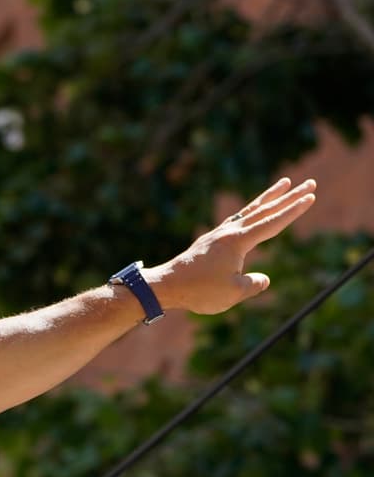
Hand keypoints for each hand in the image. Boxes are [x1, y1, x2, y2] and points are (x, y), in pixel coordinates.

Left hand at [143, 177, 316, 314]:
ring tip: (283, 184)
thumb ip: (253, 284)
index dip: (294, 210)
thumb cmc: (199, 290)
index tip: (310, 197)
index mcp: (238, 241)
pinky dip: (249, 212)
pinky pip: (236, 221)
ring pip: (249, 211)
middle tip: (310, 183)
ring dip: (268, 198)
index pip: (273, 222)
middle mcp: (229, 232)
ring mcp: (218, 234)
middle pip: (264, 209)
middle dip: (288, 196)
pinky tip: (251, 213)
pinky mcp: (210, 241)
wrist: (166, 285)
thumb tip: (261, 279)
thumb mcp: (233, 293)